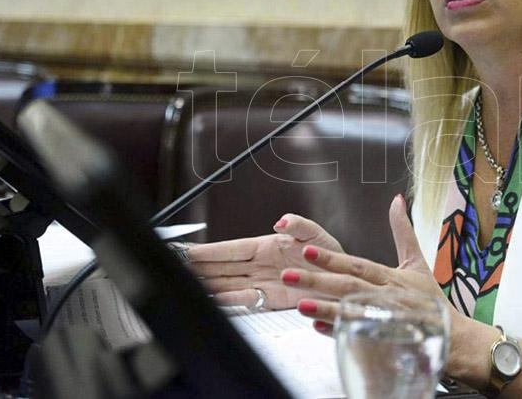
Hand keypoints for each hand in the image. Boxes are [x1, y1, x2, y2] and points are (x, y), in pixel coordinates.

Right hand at [186, 214, 342, 309]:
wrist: (343, 282)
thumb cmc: (331, 256)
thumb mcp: (317, 235)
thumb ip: (300, 225)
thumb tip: (282, 221)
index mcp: (267, 246)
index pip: (232, 249)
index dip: (210, 251)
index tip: (188, 251)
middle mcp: (261, 265)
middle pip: (224, 267)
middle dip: (200, 268)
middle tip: (178, 268)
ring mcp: (263, 283)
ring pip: (229, 284)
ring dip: (210, 286)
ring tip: (189, 286)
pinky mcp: (271, 301)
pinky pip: (246, 301)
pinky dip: (229, 302)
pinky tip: (214, 300)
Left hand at [282, 194, 450, 334]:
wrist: (453, 337)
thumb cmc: (431, 299)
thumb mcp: (418, 262)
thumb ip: (403, 232)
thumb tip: (396, 200)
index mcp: (390, 277)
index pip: (357, 265)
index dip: (332, 259)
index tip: (307, 251)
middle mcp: (386, 296)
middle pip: (348, 286)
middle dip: (317, 280)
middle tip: (289, 275)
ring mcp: (384, 320)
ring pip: (350, 311)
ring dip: (324, 308)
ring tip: (299, 304)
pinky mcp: (383, 340)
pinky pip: (356, 335)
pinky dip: (337, 332)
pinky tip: (317, 327)